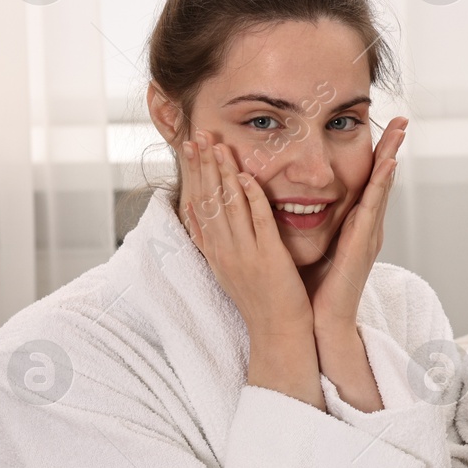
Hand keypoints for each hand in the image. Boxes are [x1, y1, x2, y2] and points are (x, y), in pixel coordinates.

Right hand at [181, 129, 311, 334]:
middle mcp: (224, 250)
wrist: (278, 332)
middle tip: (198, 135)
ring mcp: (244, 253)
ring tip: (217, 145)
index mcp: (215, 251)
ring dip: (223, 173)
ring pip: (229, 206)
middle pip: (208, 200)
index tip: (190, 147)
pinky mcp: (268, 257)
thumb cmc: (260, 299)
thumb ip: (215, 239)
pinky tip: (246, 177)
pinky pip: (257, 222)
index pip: (199, 204)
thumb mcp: (229, 268)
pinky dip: (251, 198)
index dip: (194, 174)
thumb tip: (197, 211)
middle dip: (202, 166)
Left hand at [300, 117, 407, 331]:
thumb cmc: (311, 290)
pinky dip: (381, 186)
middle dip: (391, 148)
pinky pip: (373, 209)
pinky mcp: (362, 245)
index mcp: (354, 226)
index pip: (366, 182)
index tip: (381, 127)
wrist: (319, 324)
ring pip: (381, 188)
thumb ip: (304, 223)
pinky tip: (387, 165)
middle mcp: (366, 228)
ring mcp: (368, 236)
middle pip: (380, 180)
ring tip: (400, 132)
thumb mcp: (309, 245)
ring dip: (391, 158)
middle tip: (402, 119)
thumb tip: (287, 199)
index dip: (375, 154)